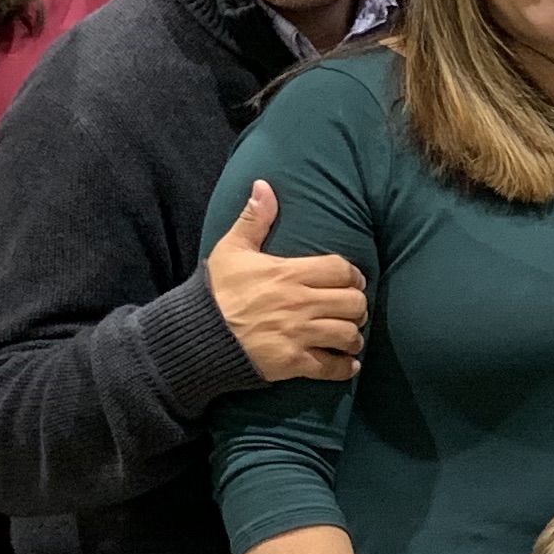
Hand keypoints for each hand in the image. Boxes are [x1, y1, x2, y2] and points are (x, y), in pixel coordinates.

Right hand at [207, 182, 367, 384]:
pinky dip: (345, 368)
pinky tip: (348, 364)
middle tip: (351, 309)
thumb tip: (264, 185)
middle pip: (353, 303)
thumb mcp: (231, 250)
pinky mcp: (293, 362)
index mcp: (289, 274)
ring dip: (354, 336)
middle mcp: (300, 304)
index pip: (342, 270)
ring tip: (349, 335)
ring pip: (348, 334)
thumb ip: (254, 219)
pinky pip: (332, 368)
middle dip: (357, 306)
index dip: (353, 276)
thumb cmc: (216, 292)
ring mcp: (298, 335)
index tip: (352, 281)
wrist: (196, 336)